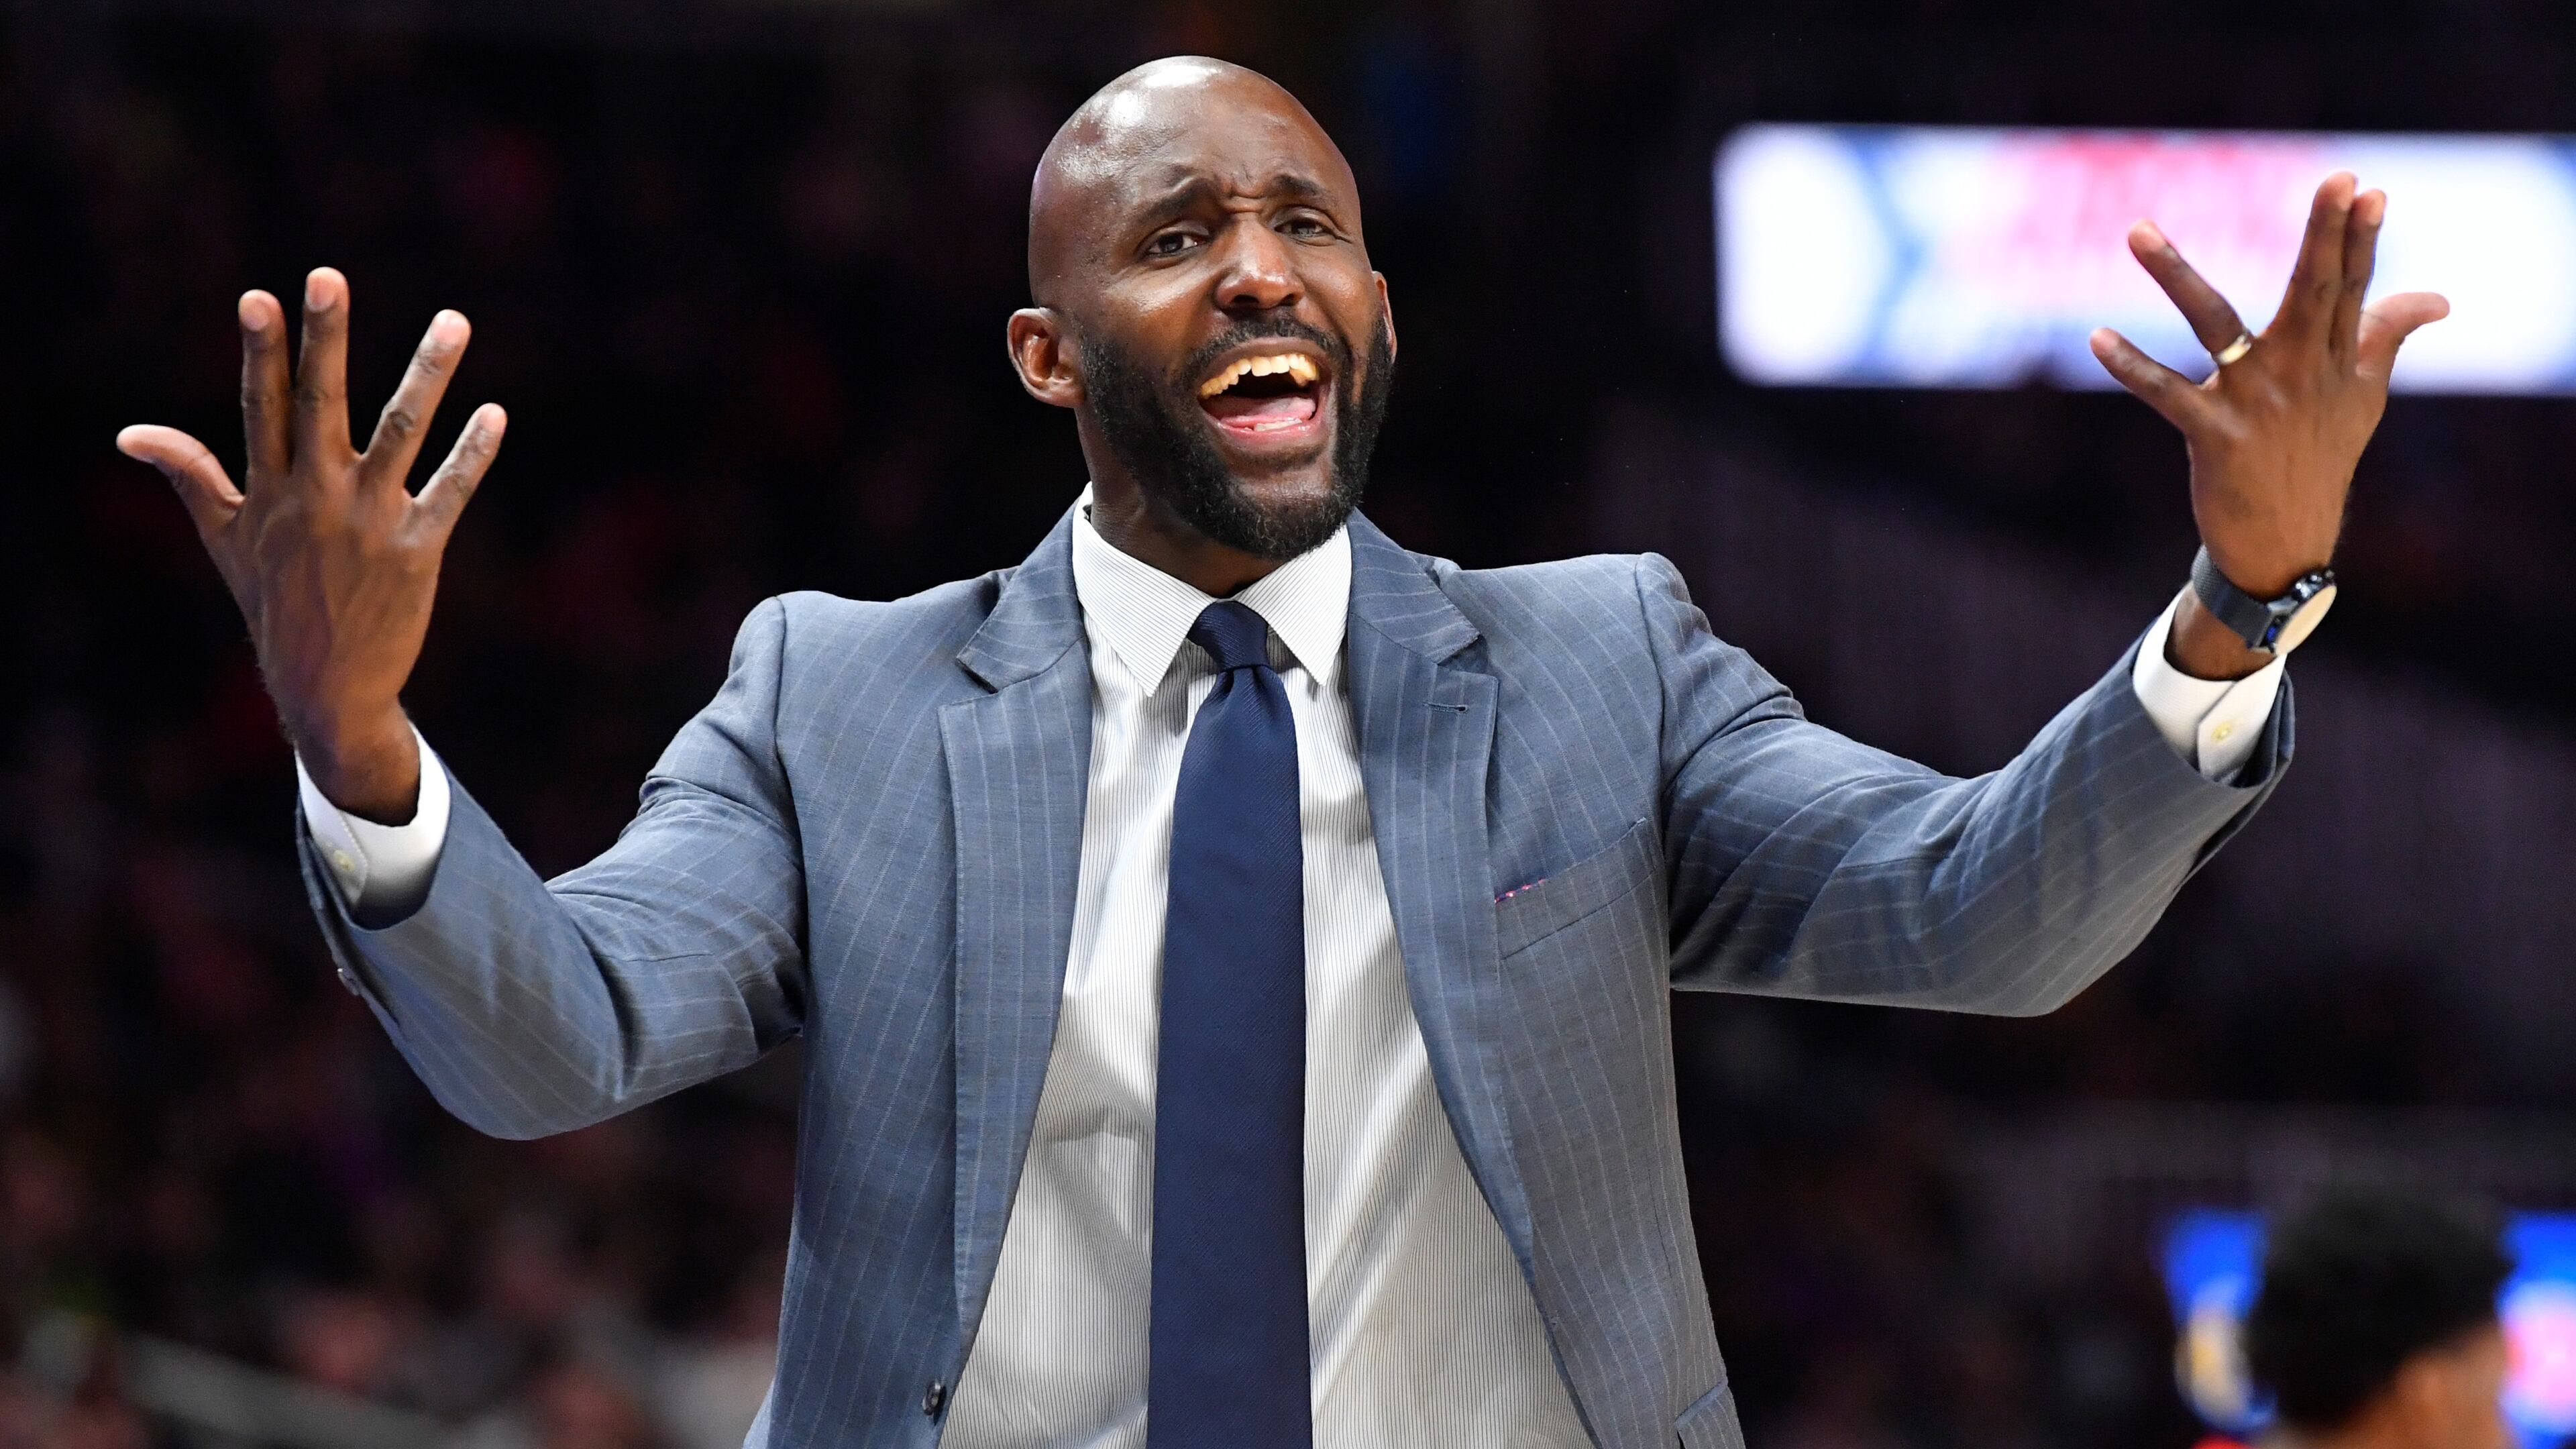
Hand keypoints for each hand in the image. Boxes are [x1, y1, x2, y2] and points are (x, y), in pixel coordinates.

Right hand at [118, 268, 505, 821]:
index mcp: (269, 490)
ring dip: (427, 375)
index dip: (259, 350)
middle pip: (320, 403)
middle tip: (327, 276)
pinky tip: (495, 414)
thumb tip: (131, 434)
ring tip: (454, 320)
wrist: (326, 685)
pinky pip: (450, 491)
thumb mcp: (224, 538)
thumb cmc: (274, 601)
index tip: (258, 296)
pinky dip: (473, 454)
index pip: (261, 406)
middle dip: (323, 340)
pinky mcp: (417, 549)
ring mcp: (368, 520)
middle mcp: (316, 497)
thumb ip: (190, 476)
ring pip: (400, 433)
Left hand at [2089, 172, 2446, 678]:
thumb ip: (2387, 338)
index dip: (2360, 238)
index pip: (2352, 287)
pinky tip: (2096, 339)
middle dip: (2323, 236)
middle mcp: (2300, 373)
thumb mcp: (2363, 398)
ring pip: (2215, 325)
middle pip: (2313, 292)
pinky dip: (2130, 367)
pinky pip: (2165, 394)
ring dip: (2173, 275)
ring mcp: (2257, 402)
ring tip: (2136, 230)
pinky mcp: (2216, 434)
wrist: (2286, 544)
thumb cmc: (2322, 459)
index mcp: (2335, 361)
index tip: (2367, 188)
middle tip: (2333, 180)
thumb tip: (2440, 298)